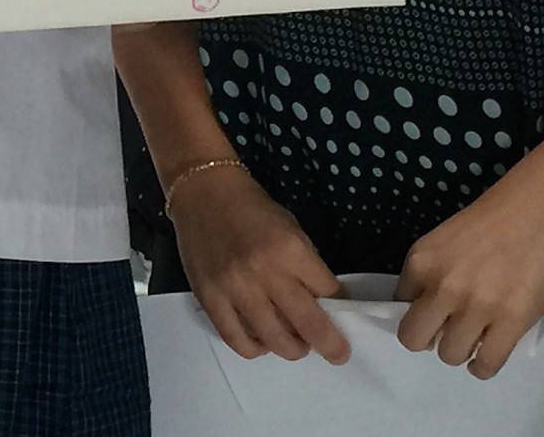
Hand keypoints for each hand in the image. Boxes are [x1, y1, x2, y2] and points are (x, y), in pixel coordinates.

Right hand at [170, 164, 350, 362]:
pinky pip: (237, 341)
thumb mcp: (291, 230)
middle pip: (309, 327)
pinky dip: (256, 349)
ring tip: (294, 342)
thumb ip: (306, 268)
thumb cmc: (253, 209)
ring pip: (275, 341)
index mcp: (290, 250)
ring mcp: (234, 288)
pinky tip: (262, 340)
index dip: (339, 307)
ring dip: (293, 349)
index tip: (339, 314)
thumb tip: (320, 306)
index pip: (329, 294)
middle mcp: (264, 272)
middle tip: (335, 351)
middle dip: (331, 345)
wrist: (203, 192)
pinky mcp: (209, 298)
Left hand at [395, 137, 543, 376]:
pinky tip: (487, 356)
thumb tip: (425, 309)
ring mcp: (476, 307)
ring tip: (474, 338)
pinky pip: (486, 364)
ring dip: (460, 351)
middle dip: (428, 338)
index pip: (398, 304)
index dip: (415, 311)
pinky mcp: (511, 323)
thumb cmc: (493, 219)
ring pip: (450, 355)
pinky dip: (483, 366)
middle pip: (414, 339)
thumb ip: (430, 273)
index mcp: (421, 262)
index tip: (432, 311)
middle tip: (446, 330)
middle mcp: (442, 287)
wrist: (539, 209)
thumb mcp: (443, 241)